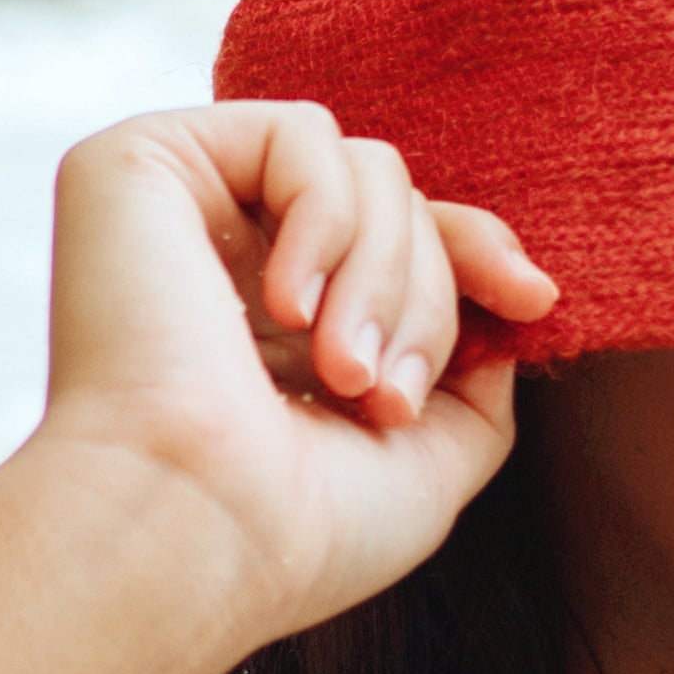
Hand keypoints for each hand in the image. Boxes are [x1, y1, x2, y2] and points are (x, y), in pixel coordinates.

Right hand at [26, 103, 557, 652]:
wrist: (193, 539)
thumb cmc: (298, 529)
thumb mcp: (429, 457)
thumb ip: (472, 375)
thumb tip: (507, 298)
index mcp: (282, 323)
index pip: (406, 236)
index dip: (478, 251)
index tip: (534, 298)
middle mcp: (230, 257)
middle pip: (401, 205)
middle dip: (428, 299)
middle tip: (387, 396)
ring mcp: (184, 207)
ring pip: (368, 167)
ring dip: (386, 275)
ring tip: (343, 372)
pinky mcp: (140, 163)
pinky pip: (300, 134)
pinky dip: (327, 219)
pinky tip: (286, 309)